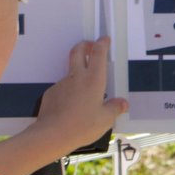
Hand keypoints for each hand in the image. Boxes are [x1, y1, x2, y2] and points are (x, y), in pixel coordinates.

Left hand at [33, 36, 128, 158]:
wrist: (51, 135)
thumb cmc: (82, 126)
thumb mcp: (105, 120)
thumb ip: (114, 109)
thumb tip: (123, 103)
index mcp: (93, 79)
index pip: (98, 53)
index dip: (102, 43)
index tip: (104, 39)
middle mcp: (76, 77)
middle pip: (78, 51)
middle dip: (85, 45)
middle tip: (91, 46)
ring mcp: (61, 84)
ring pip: (70, 73)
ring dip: (78, 75)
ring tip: (85, 96)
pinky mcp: (51, 93)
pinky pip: (62, 89)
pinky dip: (69, 93)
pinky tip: (71, 109)